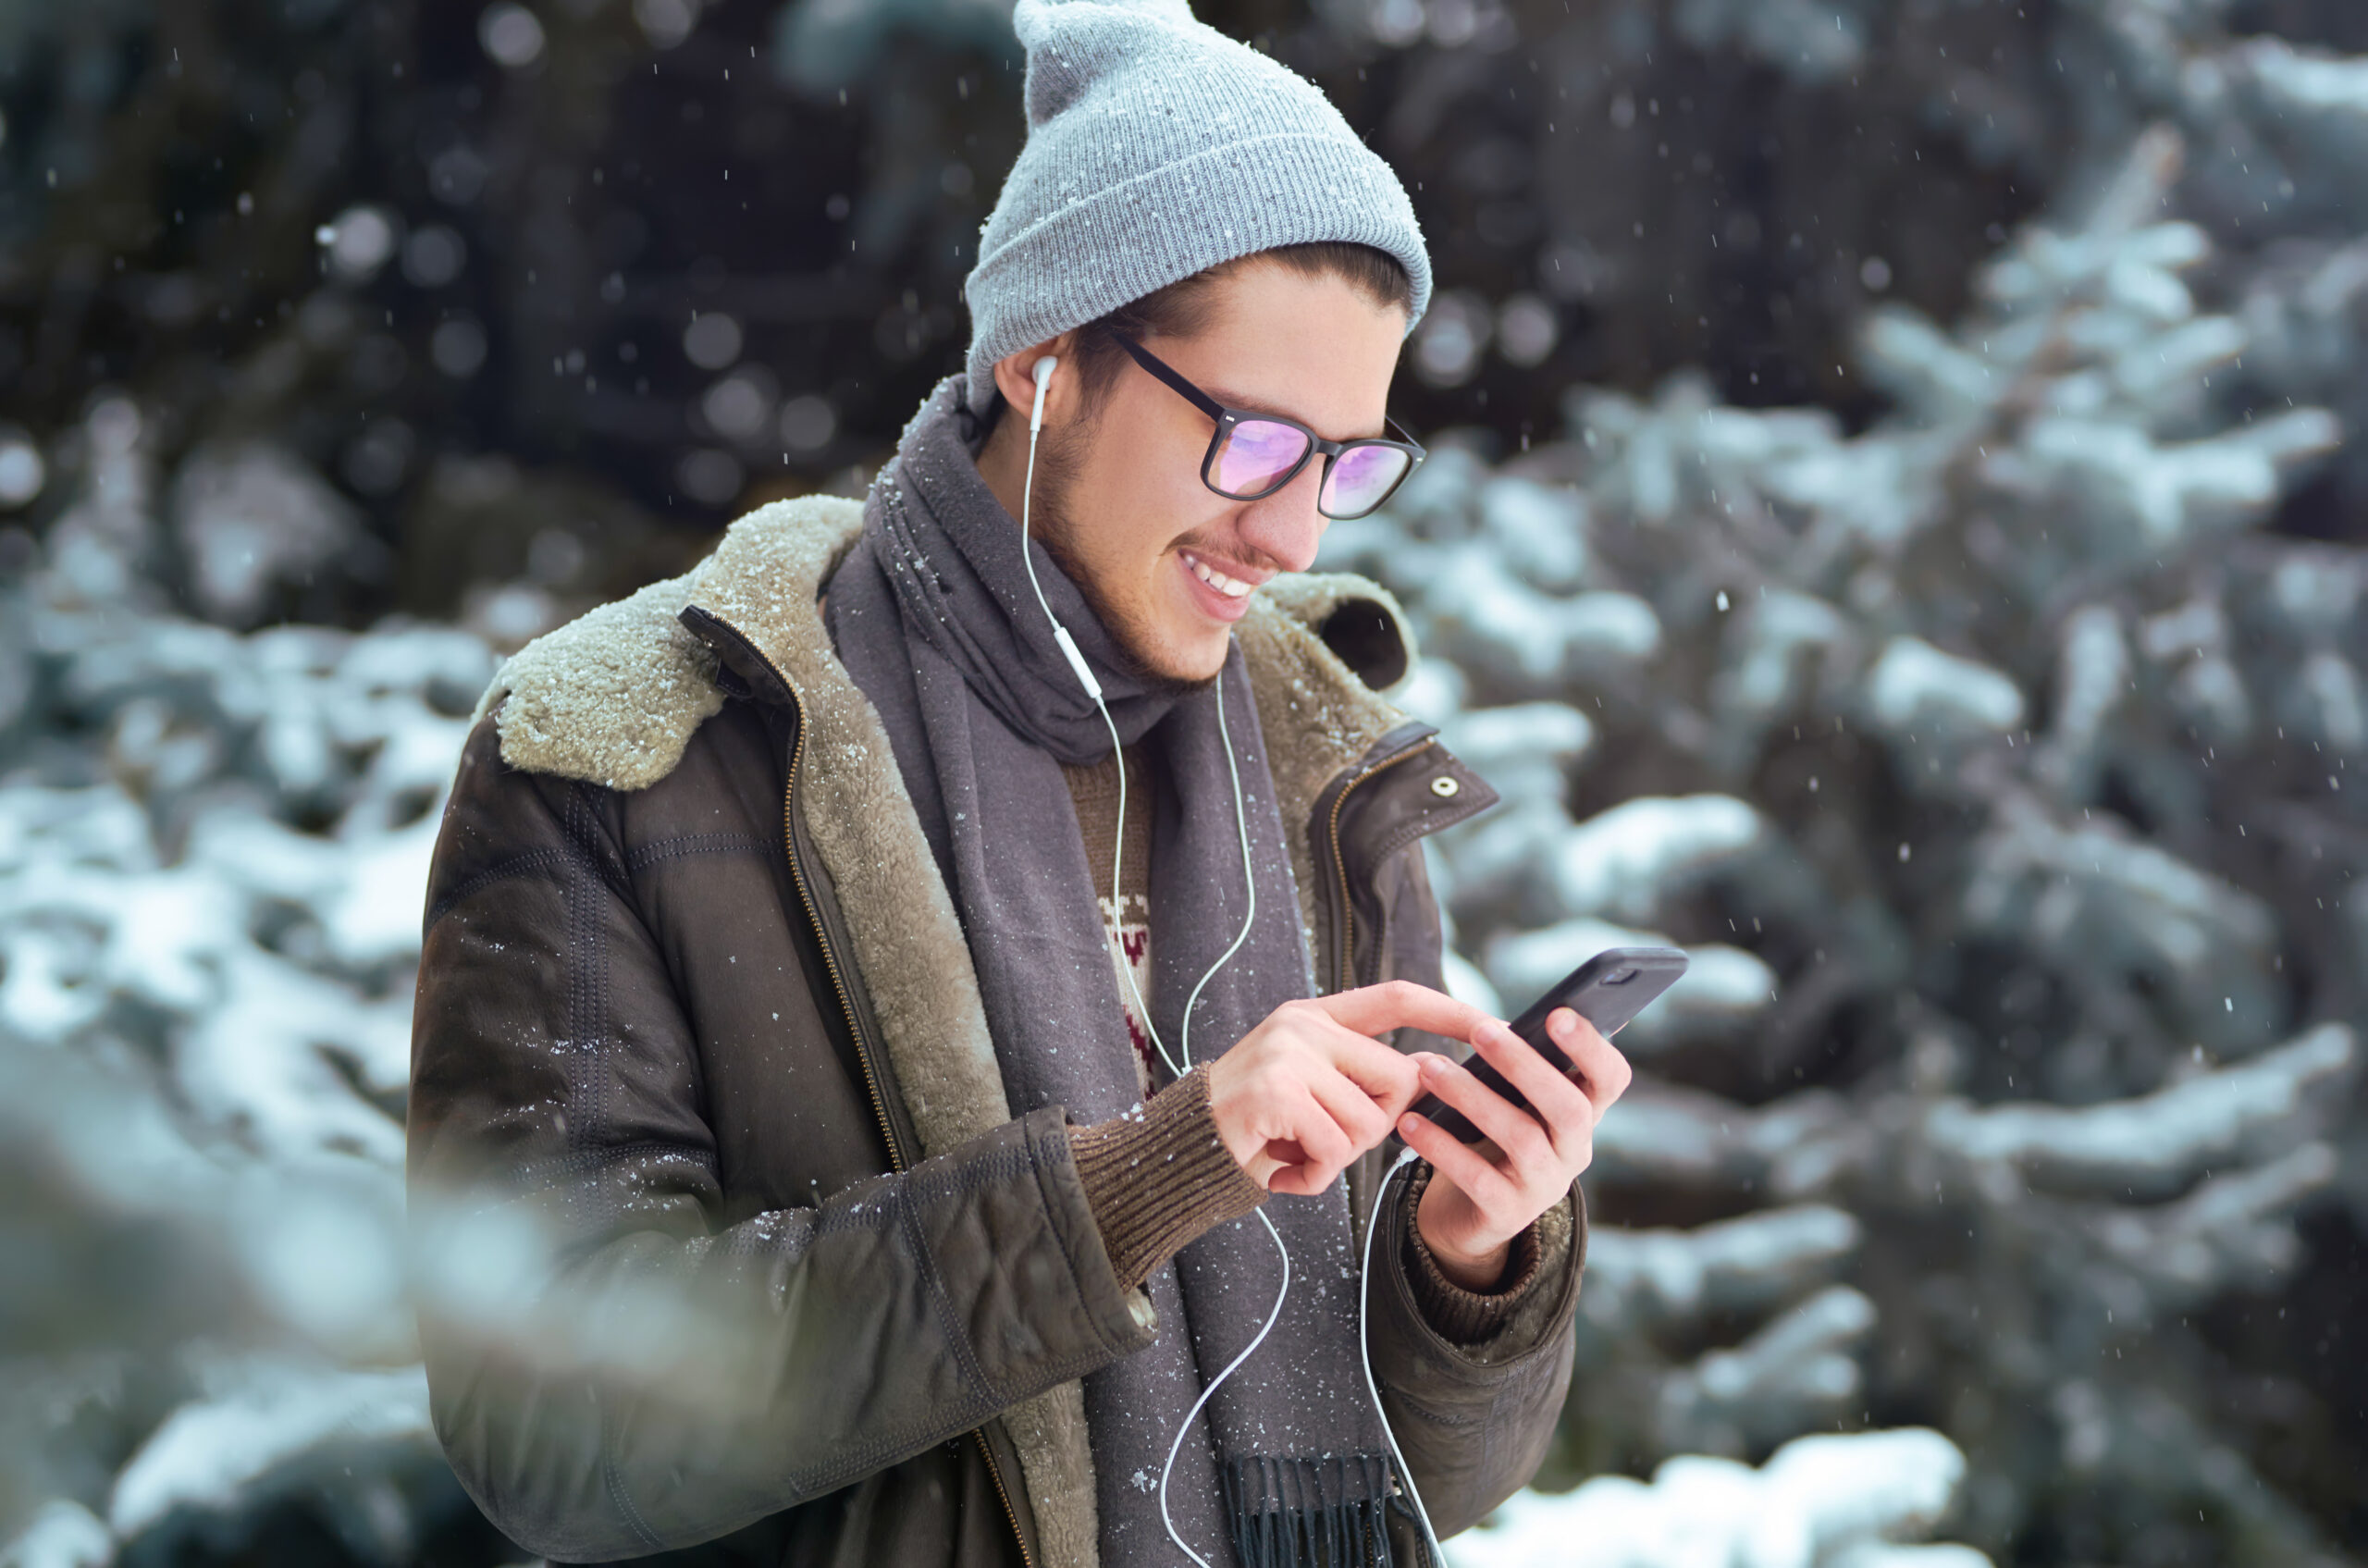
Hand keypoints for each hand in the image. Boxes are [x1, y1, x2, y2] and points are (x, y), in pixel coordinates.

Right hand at [1207, 981, 1502, 1196]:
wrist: (1184, 1150)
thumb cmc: (1256, 1127)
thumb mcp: (1310, 1087)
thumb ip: (1358, 1076)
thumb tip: (1423, 1083)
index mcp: (1317, 1016)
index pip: (1396, 999)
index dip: (1446, 1011)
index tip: (1489, 1025)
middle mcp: (1303, 1025)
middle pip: (1398, 1079)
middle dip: (1376, 1127)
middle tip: (1325, 1141)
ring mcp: (1288, 1054)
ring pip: (1369, 1122)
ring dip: (1340, 1159)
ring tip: (1297, 1155)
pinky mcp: (1276, 1092)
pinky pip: (1334, 1148)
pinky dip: (1315, 1178)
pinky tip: (1284, 1172)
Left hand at [1397, 1007, 1632, 1289]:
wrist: (1467, 1210)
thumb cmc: (1490, 1133)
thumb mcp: (1509, 1099)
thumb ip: (1512, 1067)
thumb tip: (1488, 1027)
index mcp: (1582, 1111)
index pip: (1611, 1078)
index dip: (1593, 1047)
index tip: (1558, 1014)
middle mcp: (1574, 1151)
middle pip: (1569, 1108)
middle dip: (1526, 1066)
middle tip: (1482, 1031)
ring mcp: (1545, 1186)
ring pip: (1521, 1138)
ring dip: (1472, 1097)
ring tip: (1429, 1069)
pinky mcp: (1508, 1214)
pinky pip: (1477, 1177)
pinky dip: (1441, 1146)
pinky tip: (1410, 1122)